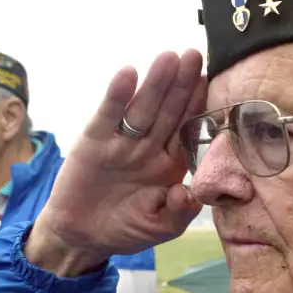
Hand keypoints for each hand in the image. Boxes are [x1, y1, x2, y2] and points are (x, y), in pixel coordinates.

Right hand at [26, 50, 205, 275]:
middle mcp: (148, 147)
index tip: (212, 82)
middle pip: (168, 111)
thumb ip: (180, 213)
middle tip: (194, 56)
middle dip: (181, 84)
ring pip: (142, 109)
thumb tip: (188, 193)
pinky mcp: (94, 142)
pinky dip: (116, 97)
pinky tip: (127, 75)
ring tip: (168, 58)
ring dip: (155, 83)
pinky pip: (107, 117)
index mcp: (170, 164)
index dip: (198, 106)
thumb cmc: (125, 229)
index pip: (187, 129)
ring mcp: (121, 142)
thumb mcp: (160, 228)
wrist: (80, 236)